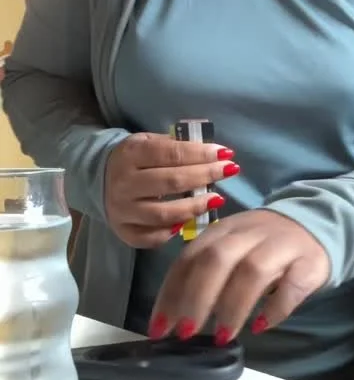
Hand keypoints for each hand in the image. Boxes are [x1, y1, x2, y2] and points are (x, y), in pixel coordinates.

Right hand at [105, 132, 238, 248]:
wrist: (98, 178)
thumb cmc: (135, 158)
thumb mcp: (149, 141)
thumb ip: (175, 145)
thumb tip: (213, 152)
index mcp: (131, 154)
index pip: (171, 153)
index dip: (201, 153)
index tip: (227, 153)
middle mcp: (124, 183)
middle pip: (171, 182)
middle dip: (205, 176)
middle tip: (229, 171)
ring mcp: (122, 210)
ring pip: (164, 214)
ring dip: (195, 207)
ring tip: (216, 199)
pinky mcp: (124, 232)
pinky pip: (153, 237)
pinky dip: (174, 231)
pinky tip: (189, 221)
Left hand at [149, 209, 330, 340]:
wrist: (315, 223)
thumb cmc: (261, 247)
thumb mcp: (229, 250)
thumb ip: (202, 273)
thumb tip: (171, 316)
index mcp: (222, 231)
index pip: (189, 258)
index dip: (171, 293)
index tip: (159, 328)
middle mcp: (249, 233)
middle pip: (217, 260)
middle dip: (197, 298)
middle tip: (187, 333)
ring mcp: (281, 245)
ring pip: (252, 271)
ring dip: (232, 307)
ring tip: (223, 336)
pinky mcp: (309, 262)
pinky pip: (291, 286)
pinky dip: (274, 308)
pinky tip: (260, 326)